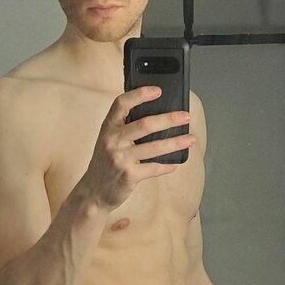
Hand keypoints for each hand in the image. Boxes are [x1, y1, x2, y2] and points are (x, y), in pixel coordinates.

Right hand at [80, 86, 194, 212]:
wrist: (93, 193)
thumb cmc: (105, 164)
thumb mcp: (108, 142)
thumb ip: (124, 129)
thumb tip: (156, 118)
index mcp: (108, 128)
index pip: (121, 104)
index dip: (139, 94)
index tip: (158, 90)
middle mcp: (112, 141)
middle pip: (144, 124)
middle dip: (169, 119)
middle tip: (186, 116)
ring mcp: (120, 159)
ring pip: (154, 147)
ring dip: (176, 142)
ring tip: (191, 139)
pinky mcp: (129, 176)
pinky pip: (154, 168)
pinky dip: (167, 166)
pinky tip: (175, 164)